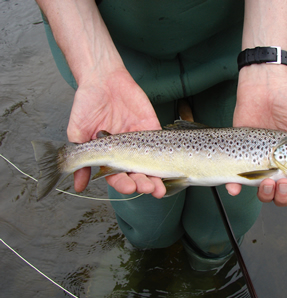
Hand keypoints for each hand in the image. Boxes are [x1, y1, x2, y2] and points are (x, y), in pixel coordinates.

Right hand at [67, 68, 165, 197]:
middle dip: (143, 183)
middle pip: (137, 173)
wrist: (101, 79)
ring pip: (152, 163)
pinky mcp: (152, 127)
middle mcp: (126, 150)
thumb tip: (78, 186)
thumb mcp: (77, 133)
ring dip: (157, 177)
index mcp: (109, 154)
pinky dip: (166, 155)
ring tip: (160, 187)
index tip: (129, 188)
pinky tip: (170, 167)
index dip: (123, 184)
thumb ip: (80, 160)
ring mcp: (141, 139)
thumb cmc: (87, 104)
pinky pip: (161, 142)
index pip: (118, 176)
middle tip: (148, 189)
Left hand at [226, 64, 286, 205]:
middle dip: (284, 195)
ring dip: (265, 195)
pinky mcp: (241, 157)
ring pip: (262, 193)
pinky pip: (235, 179)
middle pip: (283, 195)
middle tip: (283, 182)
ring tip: (267, 182)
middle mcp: (280, 166)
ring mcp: (260, 164)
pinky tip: (234, 188)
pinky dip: (233, 188)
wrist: (265, 88)